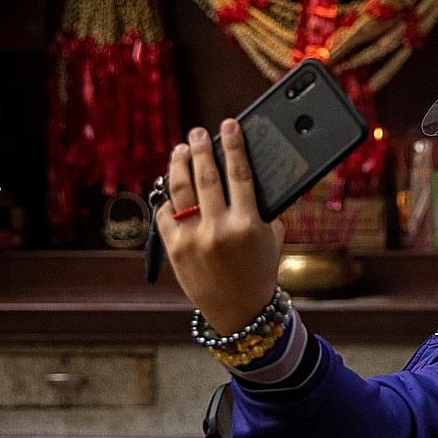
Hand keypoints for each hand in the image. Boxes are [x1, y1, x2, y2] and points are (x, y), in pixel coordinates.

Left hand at [155, 120, 283, 334]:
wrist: (240, 311)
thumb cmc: (260, 271)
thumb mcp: (272, 238)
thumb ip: (262, 207)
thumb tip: (245, 173)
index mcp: (247, 225)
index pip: (239, 174)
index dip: (233, 145)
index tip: (228, 126)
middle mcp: (218, 229)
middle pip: (205, 176)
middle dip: (201, 148)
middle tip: (197, 133)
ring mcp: (192, 239)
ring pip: (180, 190)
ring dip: (179, 165)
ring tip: (181, 150)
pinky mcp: (174, 250)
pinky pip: (166, 215)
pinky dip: (168, 199)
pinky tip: (171, 188)